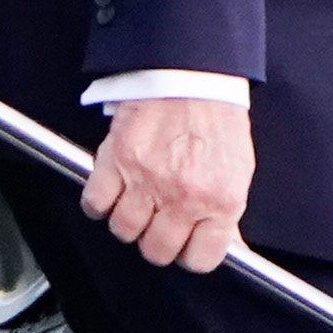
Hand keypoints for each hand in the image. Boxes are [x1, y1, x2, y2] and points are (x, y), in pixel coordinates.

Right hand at [82, 92, 254, 271]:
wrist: (191, 72)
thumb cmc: (216, 118)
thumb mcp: (237, 170)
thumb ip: (228, 214)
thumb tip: (233, 250)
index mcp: (220, 201)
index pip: (200, 259)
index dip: (190, 253)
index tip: (186, 243)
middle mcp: (184, 197)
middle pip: (156, 251)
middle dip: (156, 240)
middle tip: (159, 220)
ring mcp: (147, 180)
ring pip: (123, 231)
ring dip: (127, 220)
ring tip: (136, 201)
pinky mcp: (116, 161)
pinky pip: (96, 204)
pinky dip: (98, 202)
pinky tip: (111, 190)